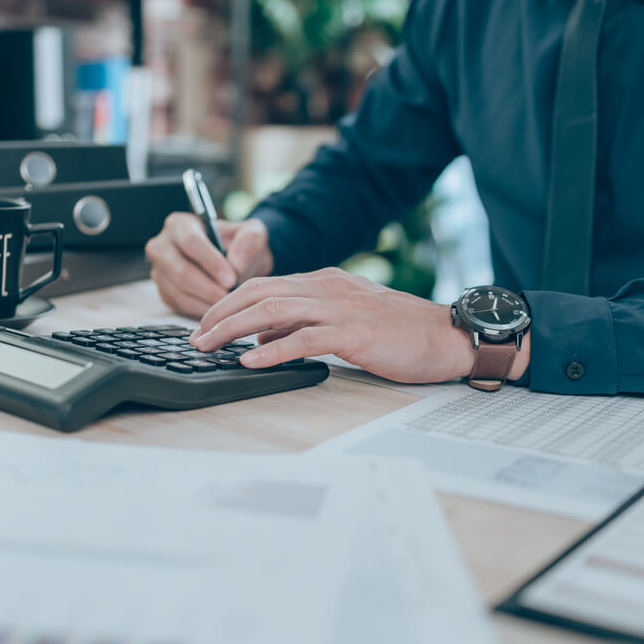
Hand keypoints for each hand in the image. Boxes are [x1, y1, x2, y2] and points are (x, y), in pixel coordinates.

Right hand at [145, 215, 274, 317]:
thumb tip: (236, 263)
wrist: (234, 263)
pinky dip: (202, 310)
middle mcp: (162, 247)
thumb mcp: (252, 234)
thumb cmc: (239, 245)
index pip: (190, 242)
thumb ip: (249, 241)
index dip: (211, 262)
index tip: (231, 278)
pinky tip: (219, 307)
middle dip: (209, 288)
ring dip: (207, 302)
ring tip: (229, 302)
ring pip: (179, 293)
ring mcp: (160, 272)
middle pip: (181, 272)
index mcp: (180, 225)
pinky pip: (180, 306)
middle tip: (231, 296)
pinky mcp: (165, 293)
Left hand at [189, 268, 530, 383]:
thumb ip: (305, 325)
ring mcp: (340, 308)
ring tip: (208, 346)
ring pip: (272, 310)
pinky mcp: (353, 333)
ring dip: (233, 329)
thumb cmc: (402, 333)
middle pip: (258, 291)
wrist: (448, 337)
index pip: (263, 283)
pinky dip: (270, 350)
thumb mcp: (346, 322)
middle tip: (194, 336)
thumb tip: (262, 341)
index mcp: (325, 282)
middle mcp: (327, 287)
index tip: (204, 323)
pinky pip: (303, 339)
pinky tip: (249, 362)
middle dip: (219, 313)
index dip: (227, 302)